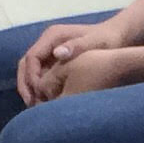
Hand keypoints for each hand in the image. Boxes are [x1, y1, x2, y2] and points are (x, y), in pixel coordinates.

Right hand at [17, 16, 131, 102]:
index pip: (31, 57)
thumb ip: (76, 47)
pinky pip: (41, 76)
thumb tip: (57, 53)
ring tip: (34, 106)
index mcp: (53, 36)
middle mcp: (48, 43)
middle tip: (30, 103)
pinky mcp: (54, 61)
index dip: (31, 75)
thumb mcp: (94, 43)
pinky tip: (44, 103)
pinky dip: (39, 88)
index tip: (38, 92)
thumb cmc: (107, 39)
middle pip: (26, 64)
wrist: (117, 37)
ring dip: (30, 88)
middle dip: (26, 84)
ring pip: (31, 71)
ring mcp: (50, 52)